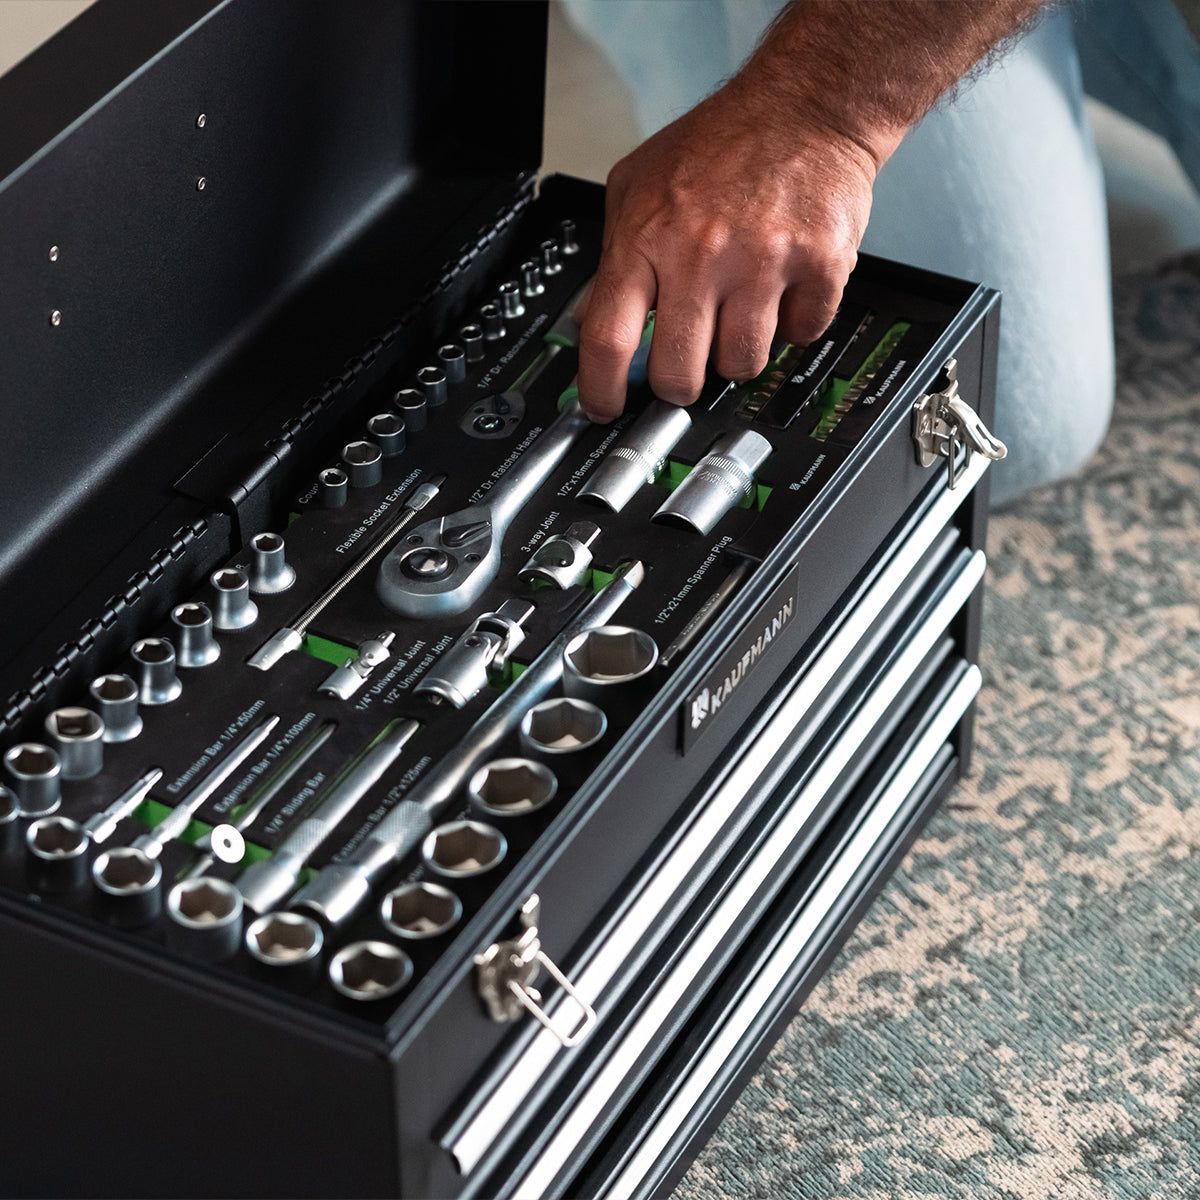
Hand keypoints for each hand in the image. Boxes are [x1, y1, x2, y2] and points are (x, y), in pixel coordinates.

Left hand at [576, 78, 877, 421]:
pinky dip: (792, 324)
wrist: (806, 106)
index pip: (610, 338)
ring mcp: (762, 261)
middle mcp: (701, 253)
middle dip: (679, 384)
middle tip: (686, 367)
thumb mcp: (637, 187)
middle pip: (679, 373)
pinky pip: (800, 335)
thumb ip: (612, 254)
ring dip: (738, 353)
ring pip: (742, 365)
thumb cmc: (721, 145)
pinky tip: (783, 291)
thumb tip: (588, 320)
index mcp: (647, 237)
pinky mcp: (818, 265)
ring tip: (739, 312)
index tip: (604, 408)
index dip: (601, 390)